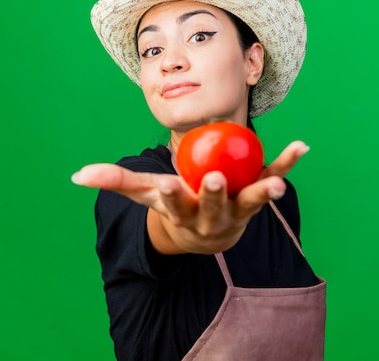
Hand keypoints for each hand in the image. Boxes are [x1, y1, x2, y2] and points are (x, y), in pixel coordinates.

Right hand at [71, 141, 308, 253]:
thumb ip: (115, 181)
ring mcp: (238, 210)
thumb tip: (77, 175)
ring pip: (250, 202)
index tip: (169, 185)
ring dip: (264, 192)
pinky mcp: (257, 199)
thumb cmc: (173, 204)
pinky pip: (272, 178)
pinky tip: (302, 146)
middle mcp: (213, 217)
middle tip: (217, 180)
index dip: (172, 197)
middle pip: (214, 207)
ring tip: (277, 184)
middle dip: (215, 195)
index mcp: (183, 213)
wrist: (206, 232)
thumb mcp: (144, 193)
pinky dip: (287, 163)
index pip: (174, 206)